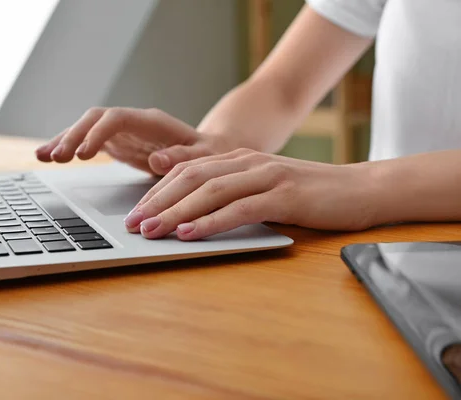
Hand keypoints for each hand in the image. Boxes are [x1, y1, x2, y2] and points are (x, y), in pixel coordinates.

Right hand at [35, 107, 232, 174]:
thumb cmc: (209, 155)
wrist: (208, 152)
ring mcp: (123, 131)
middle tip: (56, 157)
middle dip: (73, 136)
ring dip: (64, 141)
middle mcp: (134, 122)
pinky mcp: (117, 143)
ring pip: (86, 128)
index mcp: (153, 122)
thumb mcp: (204, 158)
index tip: (84, 154)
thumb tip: (157, 161)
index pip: (117, 118)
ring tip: (42, 156)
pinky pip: (87, 142)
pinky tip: (50, 157)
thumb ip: (182, 158)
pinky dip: (69, 149)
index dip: (98, 133)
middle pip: (95, 120)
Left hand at [123, 149, 380, 239]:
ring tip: (151, 230)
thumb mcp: (265, 189)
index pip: (188, 171)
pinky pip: (239, 209)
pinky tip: (190, 233)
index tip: (136, 213)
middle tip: (132, 224)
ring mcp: (266, 176)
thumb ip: (234, 195)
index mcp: (240, 160)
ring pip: (209, 192)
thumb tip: (196, 218)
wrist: (362, 188)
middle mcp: (248, 163)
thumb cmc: (311, 194)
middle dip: (156, 202)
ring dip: (175, 212)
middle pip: (190, 179)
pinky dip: (211, 222)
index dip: (158, 192)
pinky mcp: (284, 196)